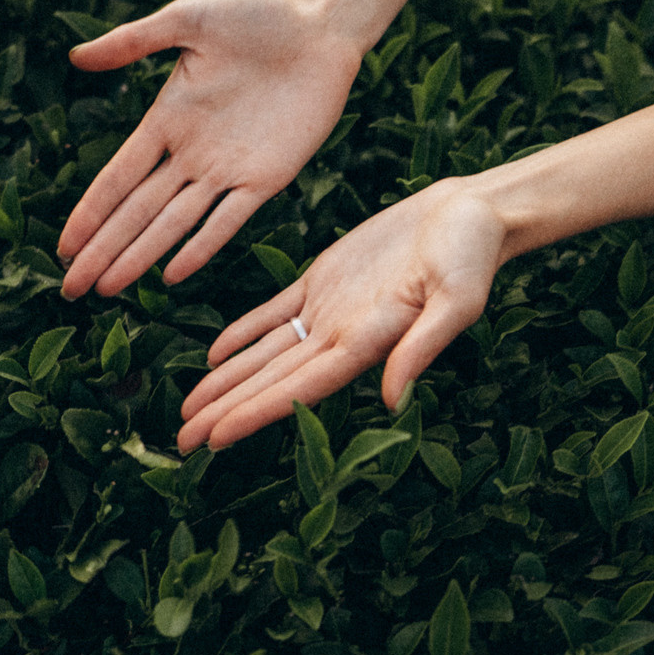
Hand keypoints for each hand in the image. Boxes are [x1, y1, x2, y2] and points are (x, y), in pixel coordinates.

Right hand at [58, 0, 361, 299]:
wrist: (319, 27)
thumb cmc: (254, 17)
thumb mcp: (187, 20)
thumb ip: (132, 41)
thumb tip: (75, 58)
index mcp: (167, 120)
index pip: (117, 178)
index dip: (90, 213)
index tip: (63, 246)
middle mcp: (191, 154)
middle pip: (137, 213)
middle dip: (103, 250)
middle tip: (71, 289)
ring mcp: (228, 170)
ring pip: (174, 224)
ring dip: (140, 256)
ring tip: (107, 289)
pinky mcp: (268, 177)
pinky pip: (229, 220)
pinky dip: (201, 247)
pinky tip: (171, 274)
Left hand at [176, 178, 506, 450]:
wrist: (472, 214)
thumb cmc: (473, 255)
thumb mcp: (456, 300)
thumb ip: (422, 347)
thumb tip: (393, 399)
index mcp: (367, 343)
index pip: (298, 388)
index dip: (254, 413)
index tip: (215, 438)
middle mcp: (342, 335)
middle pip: (272, 380)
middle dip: (226, 410)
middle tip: (180, 440)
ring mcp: (331, 310)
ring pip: (266, 353)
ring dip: (227, 381)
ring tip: (188, 410)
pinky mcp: (326, 280)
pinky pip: (275, 313)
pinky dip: (244, 334)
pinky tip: (215, 354)